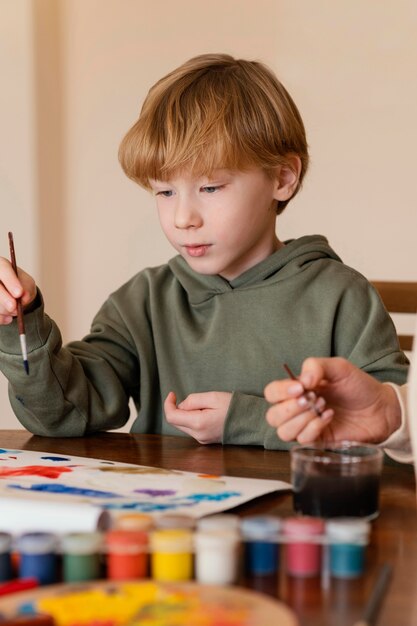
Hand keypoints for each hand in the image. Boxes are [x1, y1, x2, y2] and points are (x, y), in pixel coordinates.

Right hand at [0, 257, 36, 324]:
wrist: (13, 294)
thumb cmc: (20, 285)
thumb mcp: (27, 284)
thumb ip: (26, 287)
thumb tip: (23, 296)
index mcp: (0, 265)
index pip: (3, 269)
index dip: (10, 282)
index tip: (19, 293)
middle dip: (4, 299)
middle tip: (14, 307)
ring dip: (5, 310)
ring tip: (16, 310)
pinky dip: (1, 318)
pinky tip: (8, 318)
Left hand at [164, 391, 231, 443]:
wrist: (251, 422)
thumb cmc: (234, 408)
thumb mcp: (213, 397)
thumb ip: (193, 400)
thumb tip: (181, 405)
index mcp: (199, 424)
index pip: (172, 417)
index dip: (168, 404)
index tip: (172, 394)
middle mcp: (198, 435)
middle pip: (176, 422)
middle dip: (178, 408)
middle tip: (190, 398)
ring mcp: (202, 439)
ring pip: (183, 425)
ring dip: (186, 413)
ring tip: (204, 406)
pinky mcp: (206, 440)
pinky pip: (192, 428)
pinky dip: (192, 418)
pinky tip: (205, 412)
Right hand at [264, 357, 401, 444]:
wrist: (381, 407)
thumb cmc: (358, 386)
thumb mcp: (338, 367)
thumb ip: (316, 366)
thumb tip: (301, 380)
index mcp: (297, 390)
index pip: (272, 393)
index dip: (280, 391)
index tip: (300, 387)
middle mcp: (298, 409)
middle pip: (272, 416)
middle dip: (290, 408)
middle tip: (312, 399)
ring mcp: (306, 426)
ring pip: (283, 432)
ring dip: (302, 419)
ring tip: (322, 407)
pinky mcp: (318, 440)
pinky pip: (303, 440)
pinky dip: (315, 427)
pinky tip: (329, 417)